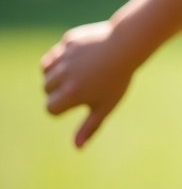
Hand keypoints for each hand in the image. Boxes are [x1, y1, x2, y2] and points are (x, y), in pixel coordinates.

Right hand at [41, 21, 134, 147]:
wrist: (128, 46)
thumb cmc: (118, 79)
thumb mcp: (106, 106)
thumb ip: (90, 126)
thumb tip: (77, 147)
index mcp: (71, 93)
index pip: (50, 109)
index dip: (64, 108)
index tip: (81, 100)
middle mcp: (63, 75)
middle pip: (46, 89)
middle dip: (59, 89)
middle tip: (85, 83)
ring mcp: (64, 56)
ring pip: (46, 70)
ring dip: (57, 73)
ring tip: (80, 71)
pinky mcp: (68, 41)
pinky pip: (56, 53)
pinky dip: (63, 56)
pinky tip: (82, 56)